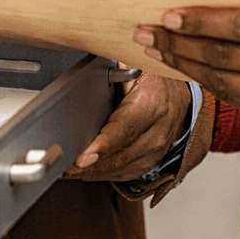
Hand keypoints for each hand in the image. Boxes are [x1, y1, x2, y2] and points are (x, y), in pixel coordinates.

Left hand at [64, 73, 192, 181]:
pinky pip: (125, 173)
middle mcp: (158, 130)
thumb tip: (84, 75)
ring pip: (120, 168)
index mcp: (152, 102)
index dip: (103, 144)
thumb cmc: (152, 78)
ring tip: (66, 170)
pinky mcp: (151, 162)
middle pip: (120, 155)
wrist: (178, 96)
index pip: (125, 128)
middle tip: (61, 167)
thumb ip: (109, 70)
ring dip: (92, 171)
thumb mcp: (132, 65)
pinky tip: (85, 170)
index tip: (83, 157)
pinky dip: (103, 173)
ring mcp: (156, 150)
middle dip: (88, 164)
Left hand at [134, 0, 239, 153]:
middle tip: (147, 32)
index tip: (167, 15)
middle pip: (226, 56)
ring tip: (158, 51)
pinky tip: (186, 69)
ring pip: (225, 81)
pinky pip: (235, 99)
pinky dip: (205, 83)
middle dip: (179, 44)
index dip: (200, 22)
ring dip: (185, 66)